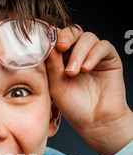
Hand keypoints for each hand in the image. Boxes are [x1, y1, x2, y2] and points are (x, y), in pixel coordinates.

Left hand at [46, 26, 132, 154]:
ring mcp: (94, 55)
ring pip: (87, 38)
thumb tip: (47, 43)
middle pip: (73, 32)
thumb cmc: (74, 107)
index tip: (46, 42)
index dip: (52, 36)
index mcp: (62, 59)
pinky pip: (103, 46)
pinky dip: (93, 54)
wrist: (94, 121)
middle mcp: (78, 54)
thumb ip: (52, 65)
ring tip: (73, 72)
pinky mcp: (109, 59)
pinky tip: (87, 68)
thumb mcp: (56, 86)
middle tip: (61, 47)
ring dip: (79, 52)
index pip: (58, 39)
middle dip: (66, 37)